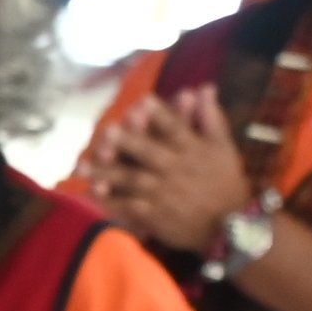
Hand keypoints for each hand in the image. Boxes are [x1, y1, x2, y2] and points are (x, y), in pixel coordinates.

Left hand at [86, 89, 251, 252]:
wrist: (229, 224)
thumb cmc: (224, 180)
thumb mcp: (222, 146)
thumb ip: (210, 117)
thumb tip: (204, 86)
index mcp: (192, 150)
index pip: (176, 129)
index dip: (161, 115)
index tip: (144, 100)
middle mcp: (175, 170)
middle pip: (149, 153)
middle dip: (129, 142)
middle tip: (108, 130)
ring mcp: (163, 193)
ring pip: (132, 180)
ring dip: (108, 172)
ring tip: (81, 164)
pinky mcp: (155, 214)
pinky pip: (130, 207)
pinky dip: (112, 200)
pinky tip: (92, 191)